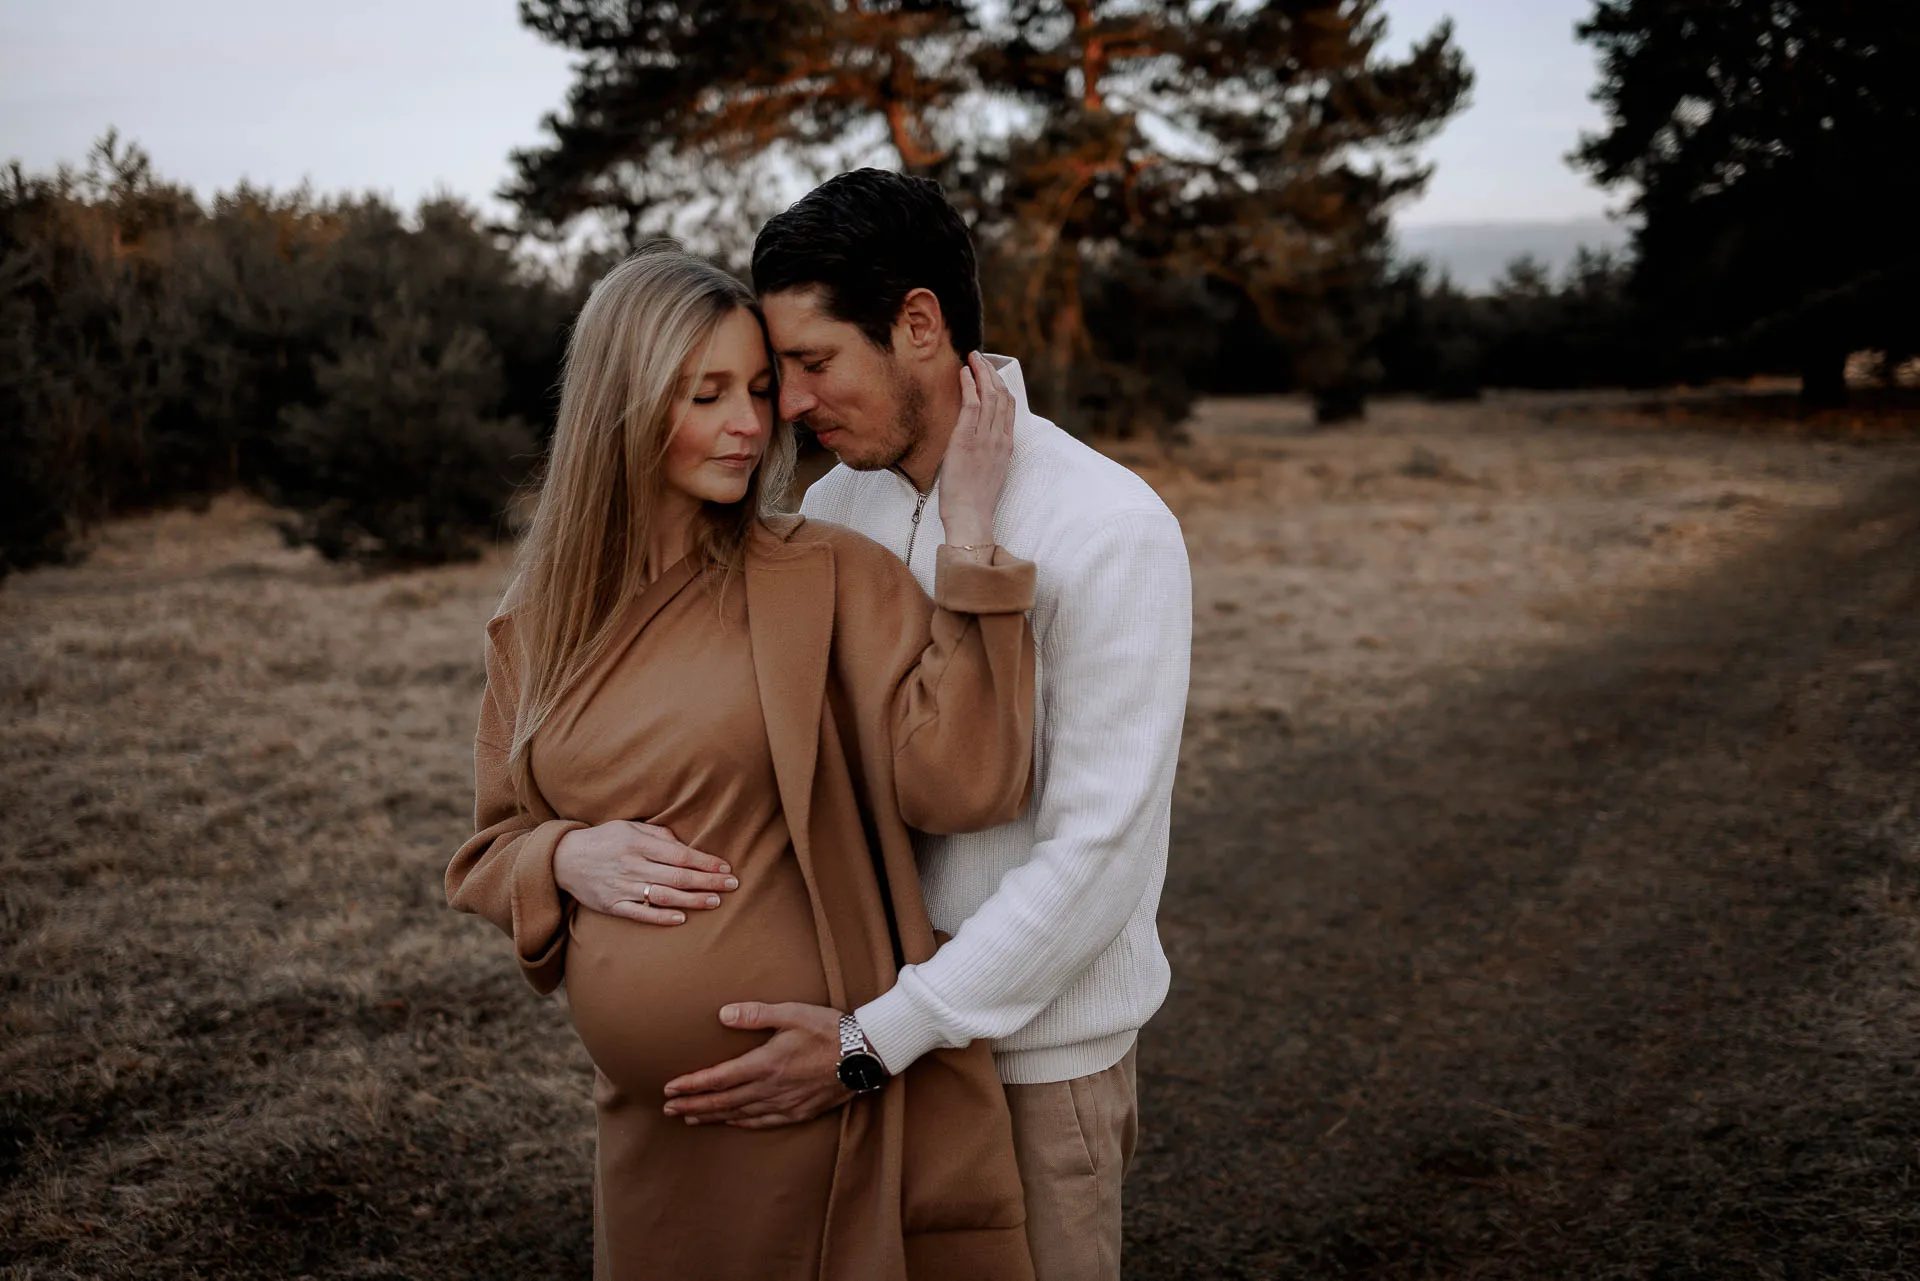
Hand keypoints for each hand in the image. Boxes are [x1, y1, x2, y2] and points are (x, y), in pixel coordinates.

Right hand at [552, 820, 736, 925]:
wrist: (563, 859)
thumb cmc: (603, 839)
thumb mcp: (628, 826)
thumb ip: (657, 835)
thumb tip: (685, 845)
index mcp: (637, 844)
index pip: (679, 855)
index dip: (704, 862)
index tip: (725, 867)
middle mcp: (631, 865)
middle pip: (676, 877)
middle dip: (707, 882)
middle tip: (732, 885)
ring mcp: (621, 887)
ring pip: (663, 896)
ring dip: (692, 900)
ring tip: (715, 902)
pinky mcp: (612, 905)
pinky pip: (640, 913)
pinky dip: (661, 917)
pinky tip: (682, 918)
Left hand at [661, 1002, 852, 1128]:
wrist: (865, 1053)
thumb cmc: (829, 1029)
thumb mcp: (792, 1013)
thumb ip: (756, 1015)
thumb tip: (723, 1015)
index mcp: (765, 1064)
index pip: (719, 1078)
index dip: (692, 1085)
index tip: (669, 1089)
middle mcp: (771, 1088)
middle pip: (723, 1101)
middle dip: (693, 1104)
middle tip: (668, 1109)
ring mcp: (785, 1103)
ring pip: (740, 1114)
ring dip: (713, 1116)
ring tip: (691, 1117)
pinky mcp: (800, 1111)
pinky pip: (764, 1122)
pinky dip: (743, 1123)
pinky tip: (733, 1122)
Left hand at [939, 352, 1014, 548]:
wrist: (970, 516)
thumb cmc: (975, 501)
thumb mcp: (990, 473)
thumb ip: (989, 453)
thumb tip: (979, 443)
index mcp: (1006, 446)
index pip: (1009, 407)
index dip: (1001, 385)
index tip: (992, 372)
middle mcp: (999, 438)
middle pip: (1001, 395)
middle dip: (991, 372)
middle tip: (981, 357)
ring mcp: (985, 438)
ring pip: (989, 395)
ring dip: (981, 372)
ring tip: (973, 357)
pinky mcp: (966, 439)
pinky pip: (971, 405)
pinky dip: (969, 385)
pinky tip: (964, 373)